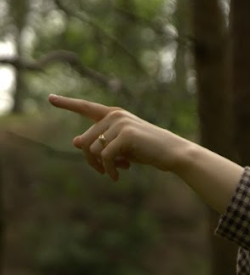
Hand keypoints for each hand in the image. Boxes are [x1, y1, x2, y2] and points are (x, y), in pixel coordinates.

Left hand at [48, 94, 190, 180]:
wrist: (173, 153)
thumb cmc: (148, 150)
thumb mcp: (121, 147)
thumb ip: (101, 142)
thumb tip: (75, 141)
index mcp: (114, 115)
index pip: (86, 107)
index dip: (67, 103)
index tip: (50, 98)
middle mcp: (115, 115)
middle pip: (84, 140)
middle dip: (91, 160)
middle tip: (103, 171)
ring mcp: (120, 123)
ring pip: (93, 149)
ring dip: (101, 166)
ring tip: (116, 171)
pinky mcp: (126, 135)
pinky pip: (106, 156)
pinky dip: (109, 170)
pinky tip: (118, 176)